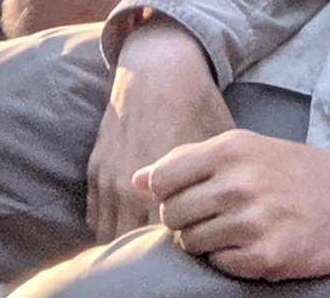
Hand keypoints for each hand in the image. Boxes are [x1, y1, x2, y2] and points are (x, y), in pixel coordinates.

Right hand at [87, 21, 234, 243]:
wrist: (159, 69)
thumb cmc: (196, 106)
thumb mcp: (216, 147)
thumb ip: (217, 186)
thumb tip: (235, 218)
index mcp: (165, 187)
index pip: (166, 240)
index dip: (180, 249)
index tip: (193, 251)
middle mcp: (129, 191)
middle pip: (134, 247)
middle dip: (150, 256)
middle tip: (168, 260)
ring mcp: (107, 183)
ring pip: (110, 239)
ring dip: (126, 248)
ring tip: (146, 257)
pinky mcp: (94, 173)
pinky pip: (94, 220)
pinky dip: (107, 231)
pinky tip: (126, 235)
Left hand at [137, 133, 329, 282]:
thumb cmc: (295, 171)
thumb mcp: (246, 147)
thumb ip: (189, 160)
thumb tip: (137, 179)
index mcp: (231, 149)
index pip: (163, 179)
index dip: (167, 192)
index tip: (188, 194)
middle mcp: (238, 184)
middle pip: (171, 215)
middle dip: (184, 220)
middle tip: (215, 215)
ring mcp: (251, 223)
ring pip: (190, 243)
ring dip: (205, 241)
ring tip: (234, 229)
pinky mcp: (263, 258)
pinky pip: (217, 265)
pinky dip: (228, 259)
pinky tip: (251, 244)